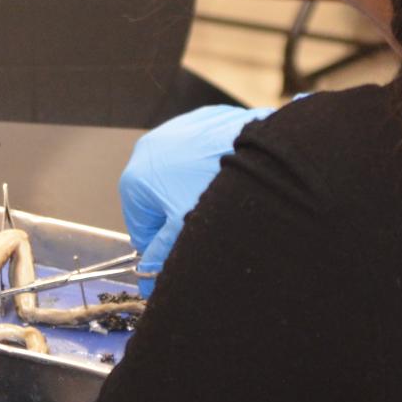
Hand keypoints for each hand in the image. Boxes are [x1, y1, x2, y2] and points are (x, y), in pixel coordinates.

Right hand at [119, 104, 274, 296]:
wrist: (266, 158)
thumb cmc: (219, 194)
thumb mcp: (186, 235)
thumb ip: (162, 259)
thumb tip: (147, 283)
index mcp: (135, 178)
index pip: (140, 226)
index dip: (161, 246)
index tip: (181, 250)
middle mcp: (149, 147)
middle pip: (158, 197)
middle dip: (179, 214)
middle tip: (209, 226)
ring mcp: (177, 128)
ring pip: (181, 172)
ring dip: (196, 189)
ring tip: (226, 200)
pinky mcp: (206, 118)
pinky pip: (204, 149)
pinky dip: (214, 164)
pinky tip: (235, 178)